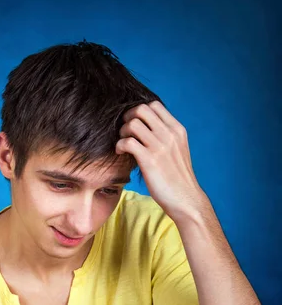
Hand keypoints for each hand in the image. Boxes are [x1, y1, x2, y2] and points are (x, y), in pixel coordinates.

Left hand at [116, 101, 206, 221]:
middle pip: (141, 109)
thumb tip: (146, 127)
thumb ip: (166, 136)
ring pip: (132, 123)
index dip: (138, 111)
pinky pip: (127, 142)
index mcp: (177, 130)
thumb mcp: (178, 150)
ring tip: (123, 144)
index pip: (154, 105)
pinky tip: (121, 152)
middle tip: (125, 131)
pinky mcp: (149, 160)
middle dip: (128, 117)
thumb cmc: (178, 178)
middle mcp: (169, 134)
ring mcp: (160, 146)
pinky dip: (120, 145)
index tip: (133, 123)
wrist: (186, 199)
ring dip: (122, 132)